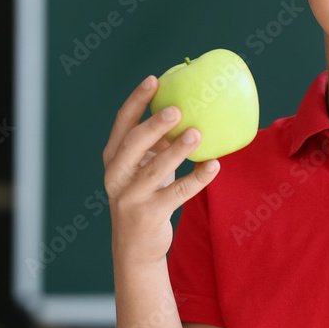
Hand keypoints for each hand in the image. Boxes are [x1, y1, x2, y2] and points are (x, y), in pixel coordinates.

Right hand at [102, 75, 220, 265]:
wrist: (134, 247)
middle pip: (133, 144)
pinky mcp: (148, 215)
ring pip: (154, 169)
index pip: (122, 123)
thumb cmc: (144, 195)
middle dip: (154, 124)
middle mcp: (116, 174)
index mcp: (113, 157)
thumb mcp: (145, 167)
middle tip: (178, 109)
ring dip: (178, 150)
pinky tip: (214, 166)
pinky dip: (197, 179)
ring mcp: (129, 196)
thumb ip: (158, 143)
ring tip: (198, 134)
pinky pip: (176, 193)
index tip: (154, 80)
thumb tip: (188, 111)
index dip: (136, 100)